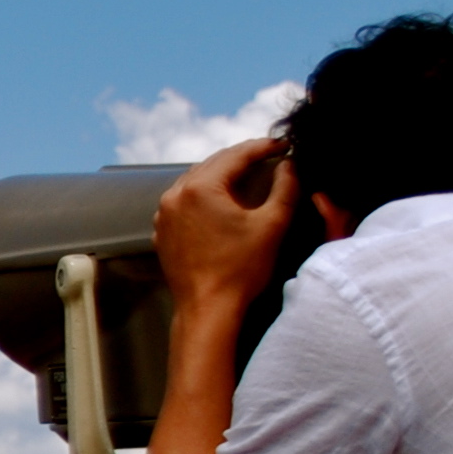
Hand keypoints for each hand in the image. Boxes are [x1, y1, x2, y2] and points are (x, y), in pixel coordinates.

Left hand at [153, 138, 297, 318]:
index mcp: (201, 188)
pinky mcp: (163, 231)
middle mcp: (175, 195)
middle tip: (268, 154)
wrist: (208, 310)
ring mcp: (165, 214)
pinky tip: (220, 200)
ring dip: (221, 174)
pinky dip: (203, 195)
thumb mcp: (271, 225)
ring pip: (196, 180)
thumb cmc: (240, 270)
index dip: (263, 147)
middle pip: (213, 164)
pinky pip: (183, 202)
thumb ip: (285, 188)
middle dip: (242, 158)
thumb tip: (289, 165)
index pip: (236, 155)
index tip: (284, 144)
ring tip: (247, 172)